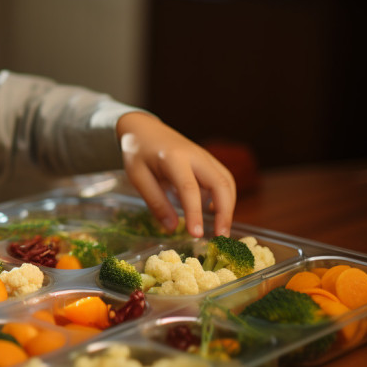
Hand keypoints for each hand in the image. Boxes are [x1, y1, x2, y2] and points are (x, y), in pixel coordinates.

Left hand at [116, 112, 235, 236]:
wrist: (144, 128)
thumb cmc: (138, 152)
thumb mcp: (138, 177)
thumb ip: (155, 202)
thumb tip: (172, 228)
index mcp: (173, 158)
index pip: (189, 189)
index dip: (195, 213)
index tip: (197, 234)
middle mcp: (195, 155)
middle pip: (220, 184)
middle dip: (225, 212)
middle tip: (220, 237)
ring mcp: (205, 156)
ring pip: (227, 181)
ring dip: (229, 206)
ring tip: (220, 230)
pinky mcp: (208, 160)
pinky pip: (223, 179)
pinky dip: (225, 197)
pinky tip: (215, 213)